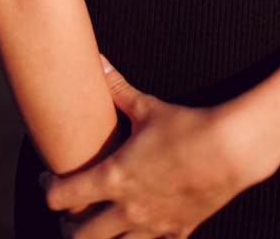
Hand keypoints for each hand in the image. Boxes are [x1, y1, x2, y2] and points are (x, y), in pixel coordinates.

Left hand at [40, 58, 260, 237]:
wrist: (231, 151)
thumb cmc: (187, 127)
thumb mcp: (148, 107)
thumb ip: (118, 89)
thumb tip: (97, 59)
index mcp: (114, 178)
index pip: (62, 196)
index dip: (48, 189)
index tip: (48, 180)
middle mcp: (127, 209)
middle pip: (79, 238)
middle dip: (68, 227)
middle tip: (68, 214)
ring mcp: (153, 227)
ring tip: (99, 227)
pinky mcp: (177, 232)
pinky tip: (142, 230)